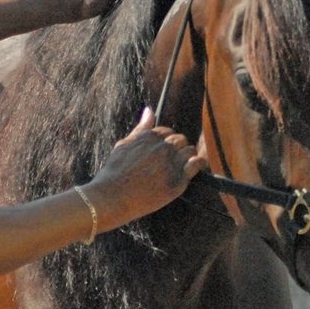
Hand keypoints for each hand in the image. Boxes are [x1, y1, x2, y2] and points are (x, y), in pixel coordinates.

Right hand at [84, 108, 206, 227]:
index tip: (163, 151)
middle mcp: (162, 148)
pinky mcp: (177, 181)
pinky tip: (195, 167)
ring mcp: (171, 164)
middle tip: (171, 159)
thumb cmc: (114, 173)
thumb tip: (149, 110)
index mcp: (149, 137)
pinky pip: (196, 165)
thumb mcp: (124, 145)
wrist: (112, 198)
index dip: (166, 141)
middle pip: (180, 140)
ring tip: (180, 165)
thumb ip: (141, 128)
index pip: (167, 131)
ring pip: (189, 150)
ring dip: (186, 155)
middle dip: (177, 147)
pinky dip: (198, 164)